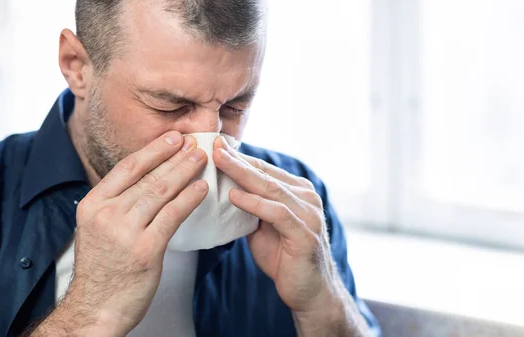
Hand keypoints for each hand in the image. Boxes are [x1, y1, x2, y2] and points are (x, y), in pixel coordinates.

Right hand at [44, 131, 207, 334]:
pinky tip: (202, 188)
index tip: (172, 138)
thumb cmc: (101, 269)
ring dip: (185, 171)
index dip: (153, 150)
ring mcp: (126, 231)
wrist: (96, 308)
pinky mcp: (146, 250)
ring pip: (161, 191)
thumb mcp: (95, 228)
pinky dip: (189, 199)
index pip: (127, 167)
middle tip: (195, 142)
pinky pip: (172, 215)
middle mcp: (107, 214)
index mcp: (92, 205)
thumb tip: (145, 179)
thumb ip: (116, 203)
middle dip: (175, 157)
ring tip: (201, 158)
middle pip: (148, 176)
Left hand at [212, 137, 338, 313]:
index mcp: (298, 192)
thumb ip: (252, 208)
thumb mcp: (263, 228)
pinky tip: (234, 196)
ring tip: (219, 162)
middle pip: (266, 174)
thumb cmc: (284, 259)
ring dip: (242, 174)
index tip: (216, 146)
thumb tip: (224, 190)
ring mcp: (309, 214)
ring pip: (271, 188)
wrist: (309, 292)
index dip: (240, 158)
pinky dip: (254, 203)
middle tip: (214, 146)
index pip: (264, 169)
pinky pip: (277, 213)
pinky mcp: (305, 233)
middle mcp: (307, 197)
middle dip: (237, 160)